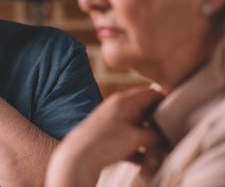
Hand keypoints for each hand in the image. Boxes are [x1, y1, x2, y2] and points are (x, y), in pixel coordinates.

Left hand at [46, 87, 165, 186]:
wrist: (78, 157)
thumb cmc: (105, 142)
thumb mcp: (136, 137)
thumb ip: (155, 135)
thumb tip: (167, 138)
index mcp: (124, 101)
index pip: (150, 93)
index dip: (166, 101)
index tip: (180, 112)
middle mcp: (118, 108)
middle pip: (146, 113)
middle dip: (159, 126)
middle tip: (173, 136)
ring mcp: (113, 123)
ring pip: (139, 129)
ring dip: (150, 141)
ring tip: (161, 154)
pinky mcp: (109, 138)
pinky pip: (129, 142)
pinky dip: (138, 151)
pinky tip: (146, 164)